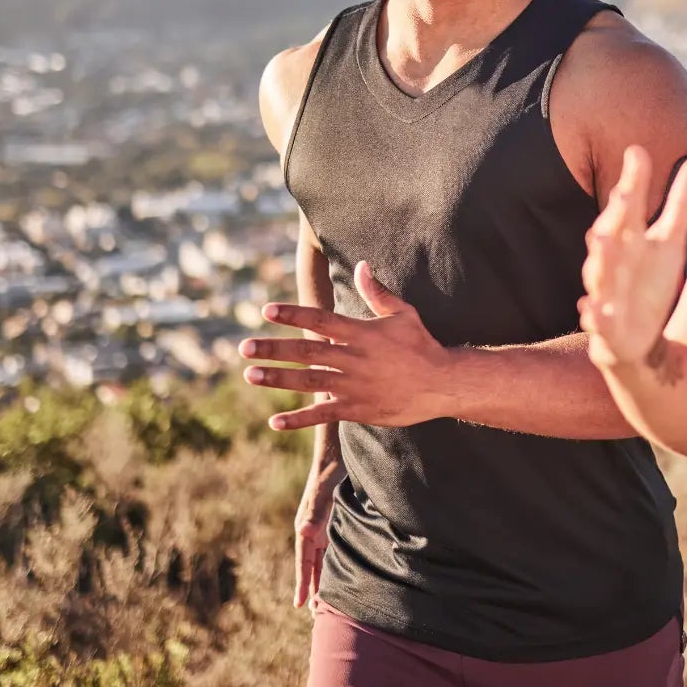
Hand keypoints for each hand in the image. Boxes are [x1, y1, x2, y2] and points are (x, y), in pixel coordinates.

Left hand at [240, 261, 452, 429]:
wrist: (442, 384)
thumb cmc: (422, 345)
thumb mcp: (402, 314)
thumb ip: (377, 292)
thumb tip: (361, 265)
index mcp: (361, 333)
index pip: (321, 320)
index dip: (294, 315)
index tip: (267, 311)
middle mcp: (353, 359)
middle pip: (307, 352)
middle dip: (274, 349)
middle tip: (244, 348)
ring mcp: (354, 386)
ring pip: (309, 381)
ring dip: (278, 379)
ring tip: (251, 375)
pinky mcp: (357, 409)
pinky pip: (324, 414)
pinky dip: (299, 419)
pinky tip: (275, 421)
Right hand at [292, 463, 340, 608]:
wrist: (336, 456)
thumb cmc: (329, 475)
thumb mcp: (323, 494)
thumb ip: (314, 514)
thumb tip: (303, 533)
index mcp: (306, 528)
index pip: (304, 562)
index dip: (302, 583)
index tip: (300, 605)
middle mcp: (312, 530)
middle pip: (311, 565)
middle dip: (312, 587)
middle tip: (314, 613)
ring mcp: (323, 527)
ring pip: (322, 559)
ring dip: (323, 577)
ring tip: (326, 600)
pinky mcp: (334, 521)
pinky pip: (332, 548)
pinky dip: (334, 562)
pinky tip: (341, 571)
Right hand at [578, 146, 686, 369]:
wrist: (636, 347)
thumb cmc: (648, 287)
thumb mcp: (669, 246)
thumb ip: (680, 206)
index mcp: (627, 243)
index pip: (627, 208)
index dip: (632, 182)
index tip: (637, 152)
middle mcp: (612, 267)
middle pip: (610, 237)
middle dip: (614, 215)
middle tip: (623, 192)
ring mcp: (607, 300)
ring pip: (599, 278)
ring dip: (598, 261)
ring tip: (600, 241)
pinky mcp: (608, 337)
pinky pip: (598, 326)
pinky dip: (594, 317)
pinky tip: (589, 310)